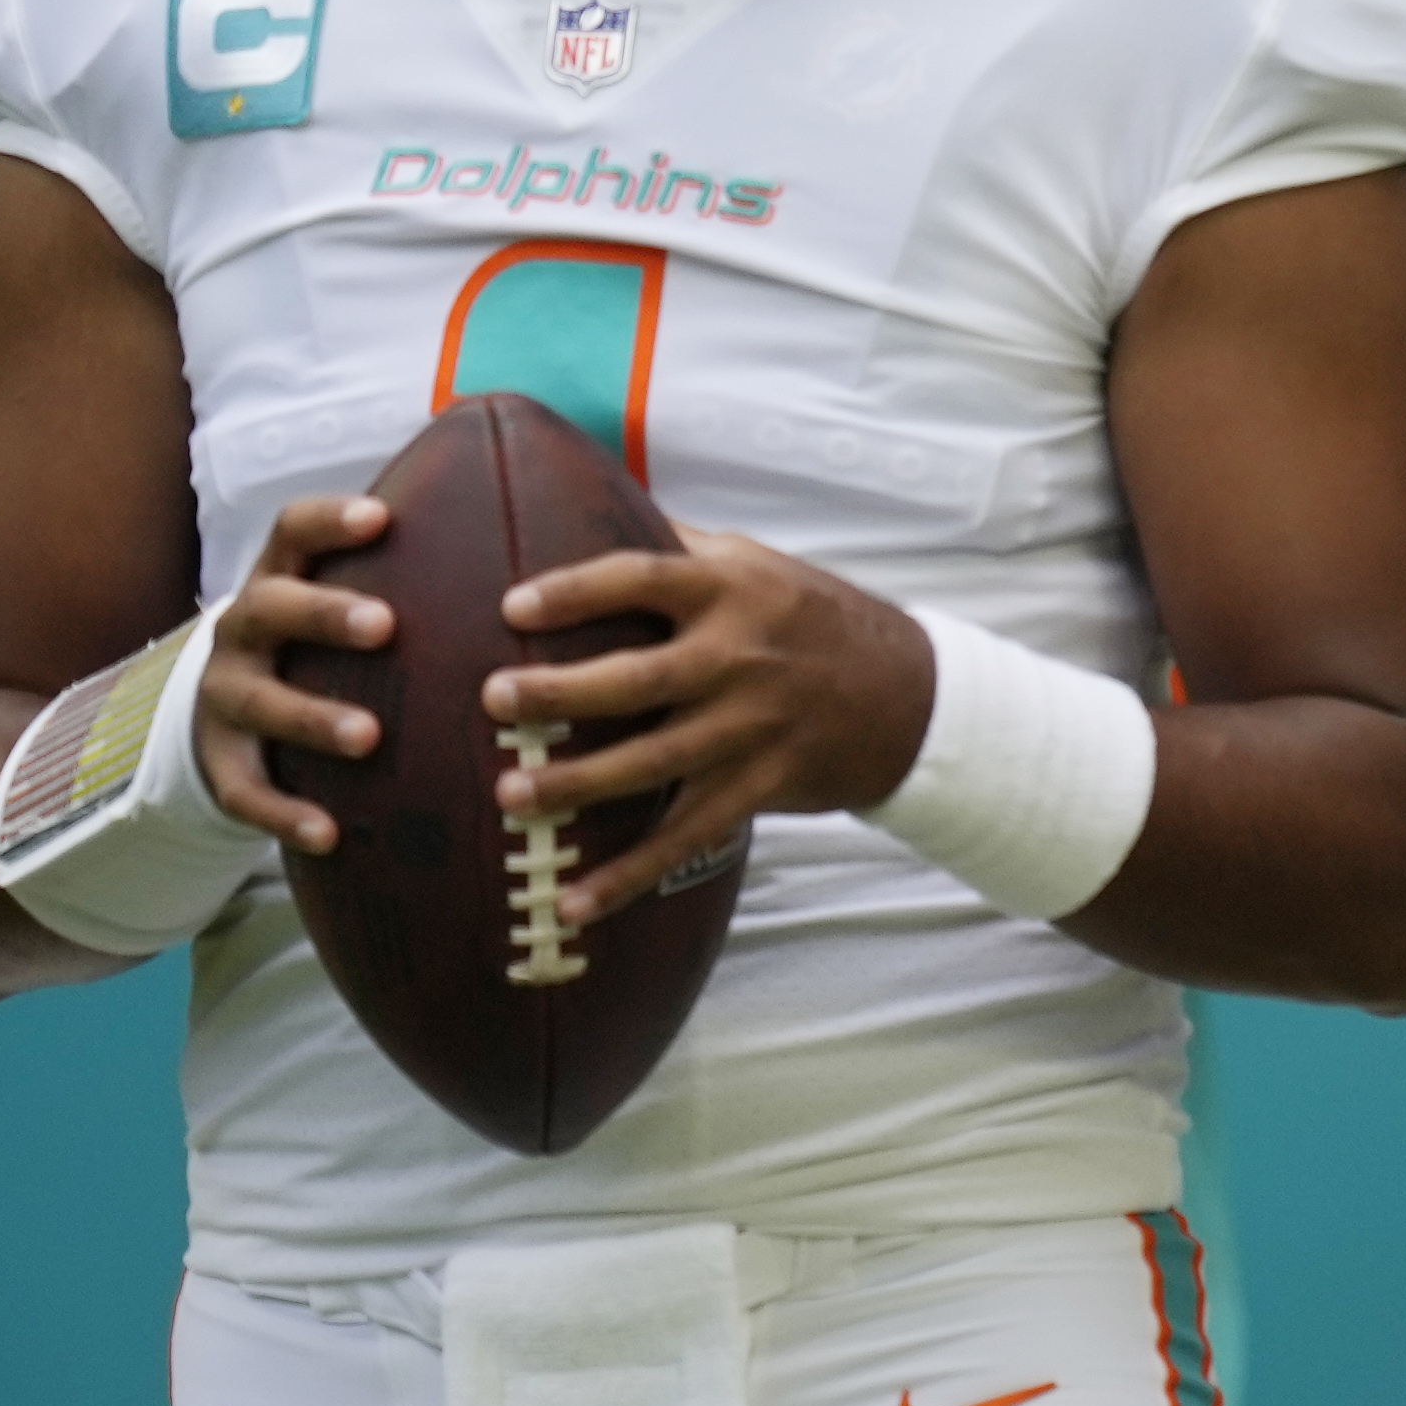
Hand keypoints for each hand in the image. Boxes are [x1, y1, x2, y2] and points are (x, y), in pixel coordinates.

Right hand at [196, 494, 395, 855]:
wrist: (232, 714)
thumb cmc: (320, 647)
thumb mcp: (344, 601)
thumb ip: (408, 575)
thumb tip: (524, 541)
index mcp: (279, 578)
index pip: (293, 531)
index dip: (330, 521)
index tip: (382, 518)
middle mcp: (243, 630)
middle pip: (271, 608)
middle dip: (325, 615)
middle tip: (385, 626)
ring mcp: (225, 695)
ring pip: (260, 701)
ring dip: (313, 718)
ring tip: (369, 737)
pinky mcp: (221, 761)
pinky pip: (246, 790)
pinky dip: (283, 813)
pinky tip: (329, 833)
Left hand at [480, 532, 937, 918]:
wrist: (909, 694)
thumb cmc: (813, 618)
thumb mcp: (759, 564)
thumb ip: (681, 548)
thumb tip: (590, 504)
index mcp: (733, 589)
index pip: (644, 579)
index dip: (578, 592)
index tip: (513, 607)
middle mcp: (742, 656)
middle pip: (640, 678)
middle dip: (562, 691)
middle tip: (495, 701)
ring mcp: (754, 727)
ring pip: (656, 762)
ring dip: (581, 784)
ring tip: (512, 795)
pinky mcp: (763, 785)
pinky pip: (688, 835)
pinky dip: (631, 873)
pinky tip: (574, 900)